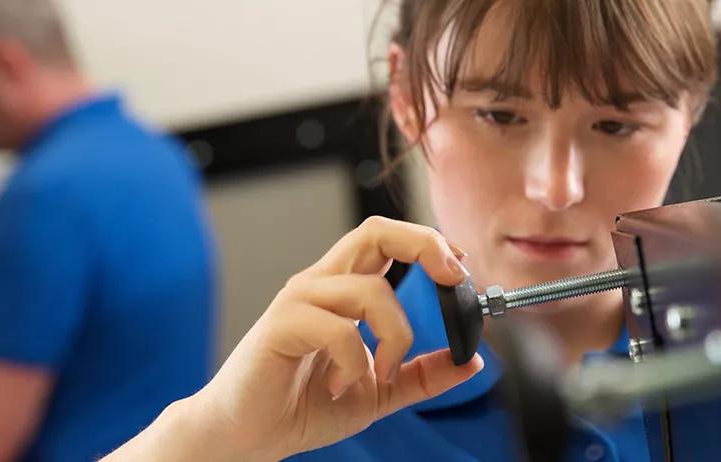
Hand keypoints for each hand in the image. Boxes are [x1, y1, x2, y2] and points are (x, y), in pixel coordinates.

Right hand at [186, 216, 483, 459]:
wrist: (248, 435)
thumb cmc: (301, 406)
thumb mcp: (381, 392)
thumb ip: (423, 374)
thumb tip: (472, 359)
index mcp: (342, 290)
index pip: (387, 239)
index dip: (429, 243)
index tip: (459, 271)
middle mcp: (320, 285)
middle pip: (375, 230)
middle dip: (425, 244)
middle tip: (454, 279)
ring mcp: (298, 301)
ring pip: (370, 290)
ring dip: (394, 336)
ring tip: (379, 374)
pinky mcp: (281, 326)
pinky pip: (339, 330)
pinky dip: (355, 362)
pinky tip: (342, 385)